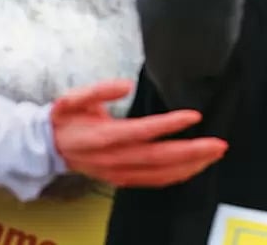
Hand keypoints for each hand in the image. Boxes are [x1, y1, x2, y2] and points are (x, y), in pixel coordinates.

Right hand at [51, 80, 226, 187]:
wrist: (48, 148)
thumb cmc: (64, 119)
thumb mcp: (73, 97)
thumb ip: (98, 90)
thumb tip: (124, 85)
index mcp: (103, 137)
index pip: (142, 132)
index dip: (168, 126)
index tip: (193, 116)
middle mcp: (113, 159)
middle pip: (158, 159)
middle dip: (192, 152)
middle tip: (219, 144)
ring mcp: (119, 173)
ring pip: (160, 174)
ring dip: (190, 166)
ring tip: (214, 154)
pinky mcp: (122, 181)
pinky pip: (154, 182)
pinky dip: (177, 176)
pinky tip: (194, 168)